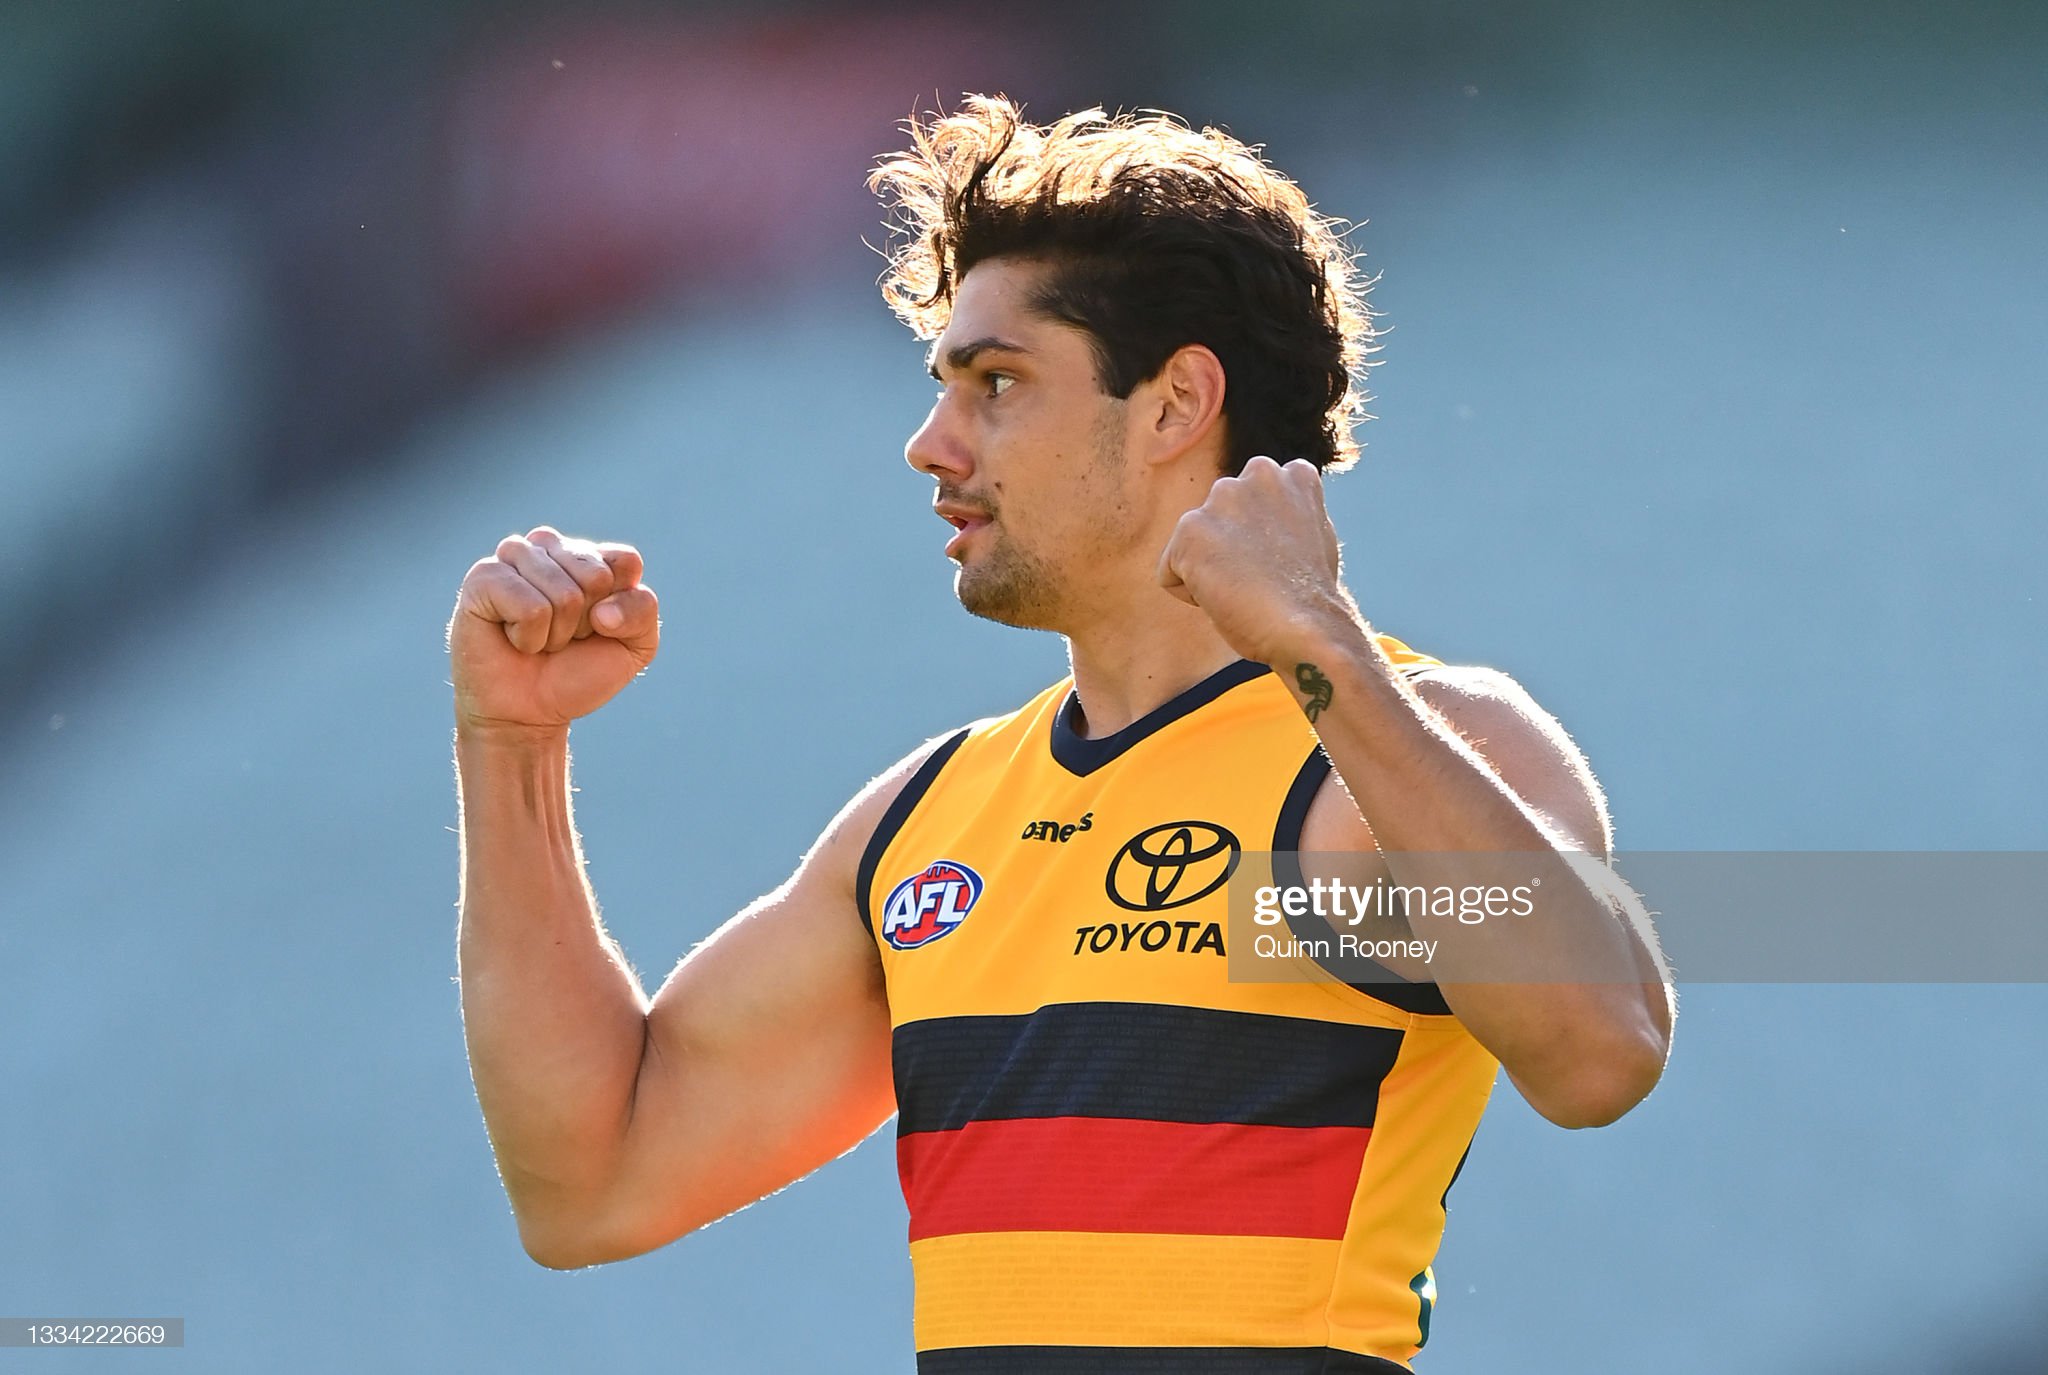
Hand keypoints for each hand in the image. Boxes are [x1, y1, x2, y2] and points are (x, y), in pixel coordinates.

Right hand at [448, 526, 659, 729]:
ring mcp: (514, 556)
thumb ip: (642, 610)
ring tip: (537, 639)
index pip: (625, 562)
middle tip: (561, 637)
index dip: (619, 610)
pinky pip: (531, 608)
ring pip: (564, 593)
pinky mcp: (483, 577)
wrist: (529, 713)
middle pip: (597, 576)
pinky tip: (513, 639)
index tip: (596, 628)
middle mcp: (549, 546)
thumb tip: (602, 611)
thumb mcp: (634, 645)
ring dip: (556, 633)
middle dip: (584, 622)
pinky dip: (529, 638)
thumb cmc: (577, 673)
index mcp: (587, 553)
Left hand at [1156, 456, 1351, 664]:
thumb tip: (1268, 524)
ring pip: (1194, 545)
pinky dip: (1191, 595)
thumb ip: (1287, 518)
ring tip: (1246, 589)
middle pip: (1220, 522)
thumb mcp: (1315, 540)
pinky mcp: (1191, 529)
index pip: (1254, 505)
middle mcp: (1259, 473)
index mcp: (1294, 475)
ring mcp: (1224, 497)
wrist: (1305, 628)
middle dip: (1231, 552)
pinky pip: (1171, 573)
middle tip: (1263, 580)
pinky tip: (1226, 600)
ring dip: (1211, 572)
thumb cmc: (1312, 601)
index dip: (1263, 545)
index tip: (1283, 566)